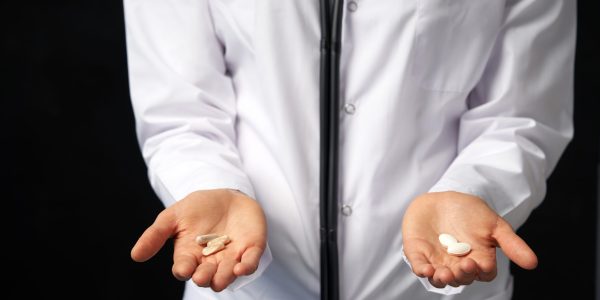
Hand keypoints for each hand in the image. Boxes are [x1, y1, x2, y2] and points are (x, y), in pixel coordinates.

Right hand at [131, 189, 266, 291]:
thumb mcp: (173, 216)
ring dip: (225, 276)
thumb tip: (135, 255)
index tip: (183, 268)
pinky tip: (241, 267)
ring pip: (227, 275)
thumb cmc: (197, 208)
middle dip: (204, 277)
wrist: (226, 195)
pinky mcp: (250, 249)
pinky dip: (246, 267)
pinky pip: (250, 263)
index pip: (184, 269)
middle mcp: (209, 261)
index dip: (183, 270)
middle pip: (206, 277)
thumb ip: (156, 234)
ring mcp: (231, 257)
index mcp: (189, 255)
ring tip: (222, 274)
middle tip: (203, 274)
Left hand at [402, 191, 536, 287]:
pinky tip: (425, 270)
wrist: (443, 196)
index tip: (477, 263)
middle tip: (461, 266)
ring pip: (441, 279)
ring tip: (443, 274)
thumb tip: (533, 264)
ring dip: (442, 279)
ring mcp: (438, 260)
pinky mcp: (419, 253)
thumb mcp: (494, 224)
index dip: (481, 272)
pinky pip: (420, 267)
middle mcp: (458, 264)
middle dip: (462, 275)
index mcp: (478, 258)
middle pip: (462, 278)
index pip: (483, 274)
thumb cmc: (471, 211)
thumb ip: (511, 243)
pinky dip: (422, 270)